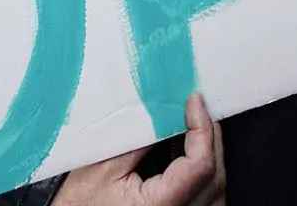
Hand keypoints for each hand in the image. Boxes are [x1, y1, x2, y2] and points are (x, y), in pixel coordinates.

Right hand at [53, 93, 224, 205]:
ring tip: (196, 128)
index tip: (193, 101)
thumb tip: (165, 112)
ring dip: (212, 156)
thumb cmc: (79, 205)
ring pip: (217, 189)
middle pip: (215, 176)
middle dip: (210, 137)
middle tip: (196, 107)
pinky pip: (209, 200)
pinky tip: (192, 156)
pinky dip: (207, 175)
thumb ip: (138, 141)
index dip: (202, 128)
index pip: (199, 165)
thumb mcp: (102, 166)